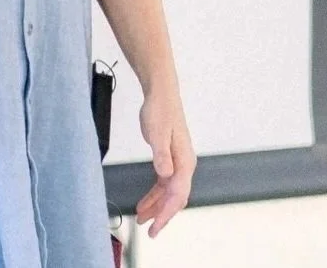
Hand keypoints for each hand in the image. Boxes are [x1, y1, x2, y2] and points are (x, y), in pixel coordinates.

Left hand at [133, 81, 195, 237]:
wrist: (161, 95)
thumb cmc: (160, 111)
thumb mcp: (158, 134)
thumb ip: (162, 155)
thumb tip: (166, 174)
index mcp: (184, 161)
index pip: (178, 194)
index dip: (166, 213)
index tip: (155, 227)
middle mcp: (184, 164)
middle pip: (177, 197)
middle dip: (163, 215)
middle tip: (150, 231)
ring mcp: (178, 162)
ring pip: (170, 193)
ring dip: (157, 207)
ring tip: (142, 218)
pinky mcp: (169, 159)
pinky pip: (164, 184)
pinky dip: (155, 196)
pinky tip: (144, 202)